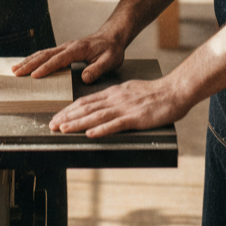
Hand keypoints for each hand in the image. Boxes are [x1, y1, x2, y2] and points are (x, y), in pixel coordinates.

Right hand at [11, 27, 124, 83]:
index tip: (34, 76)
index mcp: (78, 49)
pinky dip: (34, 58)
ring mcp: (65, 47)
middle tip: (15, 73)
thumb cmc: (111, 49)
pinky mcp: (64, 49)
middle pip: (45, 54)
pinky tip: (27, 64)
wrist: (112, 36)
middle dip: (29, 64)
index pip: (59, 59)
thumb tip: (85, 78)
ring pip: (43, 53)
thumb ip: (97, 69)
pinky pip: (46, 53)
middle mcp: (68, 46)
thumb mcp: (110, 61)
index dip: (46, 68)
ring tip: (15, 69)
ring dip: (28, 60)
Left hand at [48, 77, 188, 137]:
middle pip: (86, 108)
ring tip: (63, 129)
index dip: (69, 110)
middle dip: (66, 117)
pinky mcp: (136, 118)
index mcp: (113, 93)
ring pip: (96, 116)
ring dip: (77, 123)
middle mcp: (115, 99)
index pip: (85, 101)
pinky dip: (101, 129)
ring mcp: (125, 108)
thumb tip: (102, 107)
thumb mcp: (129, 91)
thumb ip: (115, 99)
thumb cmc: (154, 94)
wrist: (174, 91)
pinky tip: (90, 134)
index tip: (56, 117)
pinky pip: (115, 124)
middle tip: (51, 125)